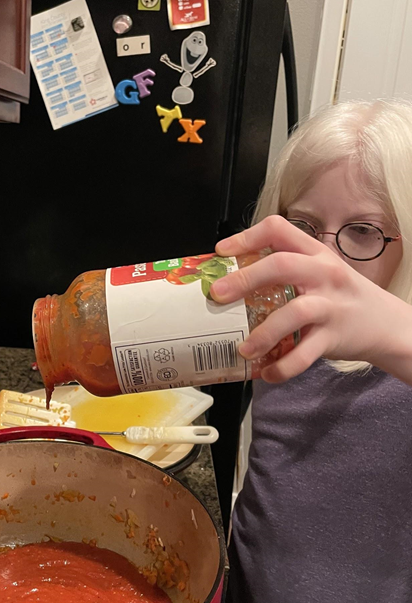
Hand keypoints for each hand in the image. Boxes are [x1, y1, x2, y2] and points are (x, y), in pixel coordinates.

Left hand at [210, 216, 411, 382]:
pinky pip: (305, 354)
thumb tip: (230, 279)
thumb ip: (285, 269)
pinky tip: (267, 373)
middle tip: (217, 295)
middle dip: (244, 279)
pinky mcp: (334, 337)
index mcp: (314, 253)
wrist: (386, 324)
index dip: (246, 237)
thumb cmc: (339, 296)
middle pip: (282, 266)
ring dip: (263, 333)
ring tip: (243, 349)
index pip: (279, 230)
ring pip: (294, 312)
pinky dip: (284, 366)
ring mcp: (331, 305)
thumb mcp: (319, 271)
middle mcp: (324, 274)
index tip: (222, 251)